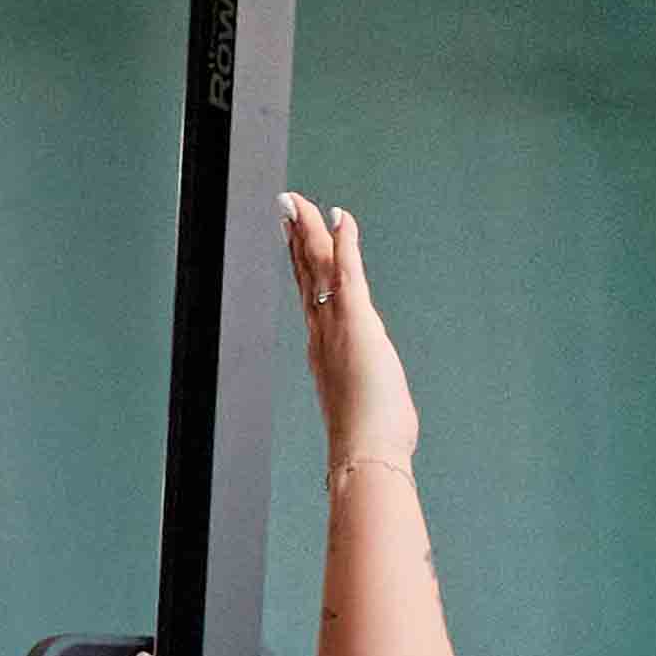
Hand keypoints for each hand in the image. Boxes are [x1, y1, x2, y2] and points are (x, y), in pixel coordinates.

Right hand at [281, 193, 421, 482]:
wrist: (364, 451)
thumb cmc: (368, 439)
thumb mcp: (361, 405)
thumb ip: (360, 393)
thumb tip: (370, 403)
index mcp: (323, 349)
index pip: (310, 295)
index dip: (301, 265)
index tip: (294, 240)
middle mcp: (322, 332)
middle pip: (306, 274)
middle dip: (296, 238)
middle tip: (285, 207)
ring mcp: (336, 325)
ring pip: (319, 266)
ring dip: (310, 231)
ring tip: (299, 203)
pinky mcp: (357, 322)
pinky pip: (349, 272)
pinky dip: (346, 243)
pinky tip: (340, 218)